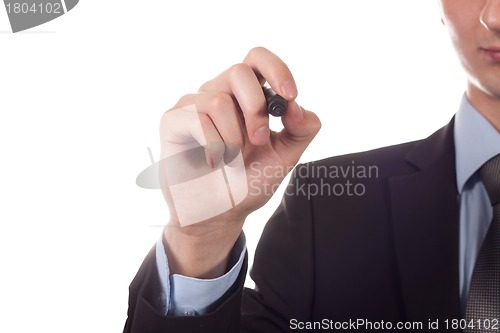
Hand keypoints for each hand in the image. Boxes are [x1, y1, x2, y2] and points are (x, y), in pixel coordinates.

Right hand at [159, 47, 320, 277]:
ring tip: (231, 159)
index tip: (291, 95)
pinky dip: (213, 146)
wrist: (218, 213)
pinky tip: (212, 162)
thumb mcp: (285, 156)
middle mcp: (219, 93)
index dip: (277, 69)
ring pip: (219, 100)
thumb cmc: (248, 181)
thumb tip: (295, 105)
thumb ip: (301, 129)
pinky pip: (197, 119)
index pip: (258, 59)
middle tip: (259, 140)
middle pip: (239, 71)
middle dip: (256, 109)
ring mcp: (193, 105)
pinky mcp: (173, 120)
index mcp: (246, 96)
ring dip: (233, 137)